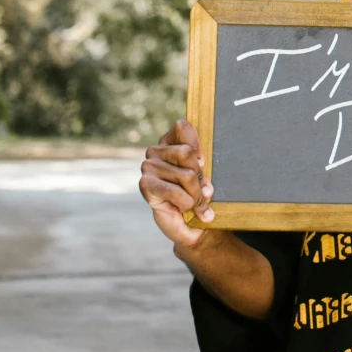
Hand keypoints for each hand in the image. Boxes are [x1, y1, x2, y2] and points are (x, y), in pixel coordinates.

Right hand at [140, 119, 213, 247]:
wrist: (190, 225)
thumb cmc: (197, 196)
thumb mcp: (205, 177)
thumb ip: (203, 171)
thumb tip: (205, 188)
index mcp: (170, 142)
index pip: (182, 127)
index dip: (197, 146)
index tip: (202, 164)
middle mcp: (156, 151)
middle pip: (187, 152)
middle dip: (200, 177)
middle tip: (201, 191)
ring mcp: (148, 166)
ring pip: (186, 174)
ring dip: (196, 194)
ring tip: (193, 202)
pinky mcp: (145, 184)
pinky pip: (175, 191)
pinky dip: (186, 203)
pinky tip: (183, 208)